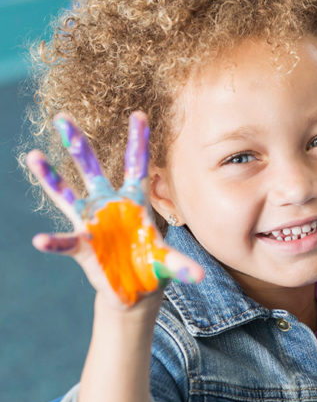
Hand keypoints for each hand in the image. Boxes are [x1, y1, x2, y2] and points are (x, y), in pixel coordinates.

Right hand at [26, 112, 202, 307]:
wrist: (136, 288)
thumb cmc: (153, 265)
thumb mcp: (168, 263)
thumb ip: (180, 266)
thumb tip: (198, 277)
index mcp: (135, 201)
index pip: (137, 166)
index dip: (138, 141)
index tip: (139, 113)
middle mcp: (109, 205)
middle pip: (91, 169)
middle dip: (78, 144)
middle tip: (62, 117)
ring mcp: (92, 223)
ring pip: (67, 194)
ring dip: (51, 176)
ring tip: (34, 156)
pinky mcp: (82, 247)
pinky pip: (65, 242)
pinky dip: (54, 242)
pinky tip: (41, 240)